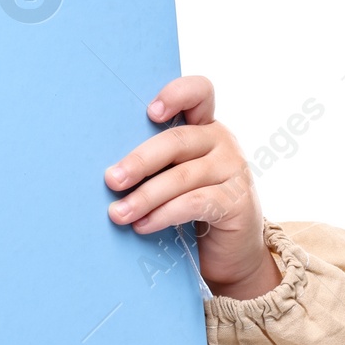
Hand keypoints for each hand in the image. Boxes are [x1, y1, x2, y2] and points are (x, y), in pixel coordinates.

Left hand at [103, 75, 280, 300]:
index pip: (199, 92)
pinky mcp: (237, 201)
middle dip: (139, 162)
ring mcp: (234, 170)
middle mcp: (223, 141)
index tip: (150, 112)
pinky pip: (194, 203)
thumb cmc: (190, 208)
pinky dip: (164, 214)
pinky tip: (143, 225)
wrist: (229, 251)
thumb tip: (106, 172)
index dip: (176, 94)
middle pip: (177, 141)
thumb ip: (153, 164)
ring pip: (182, 176)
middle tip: (111, 180)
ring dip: (144, 197)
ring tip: (118, 213)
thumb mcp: (172, 177)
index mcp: (203, 127)